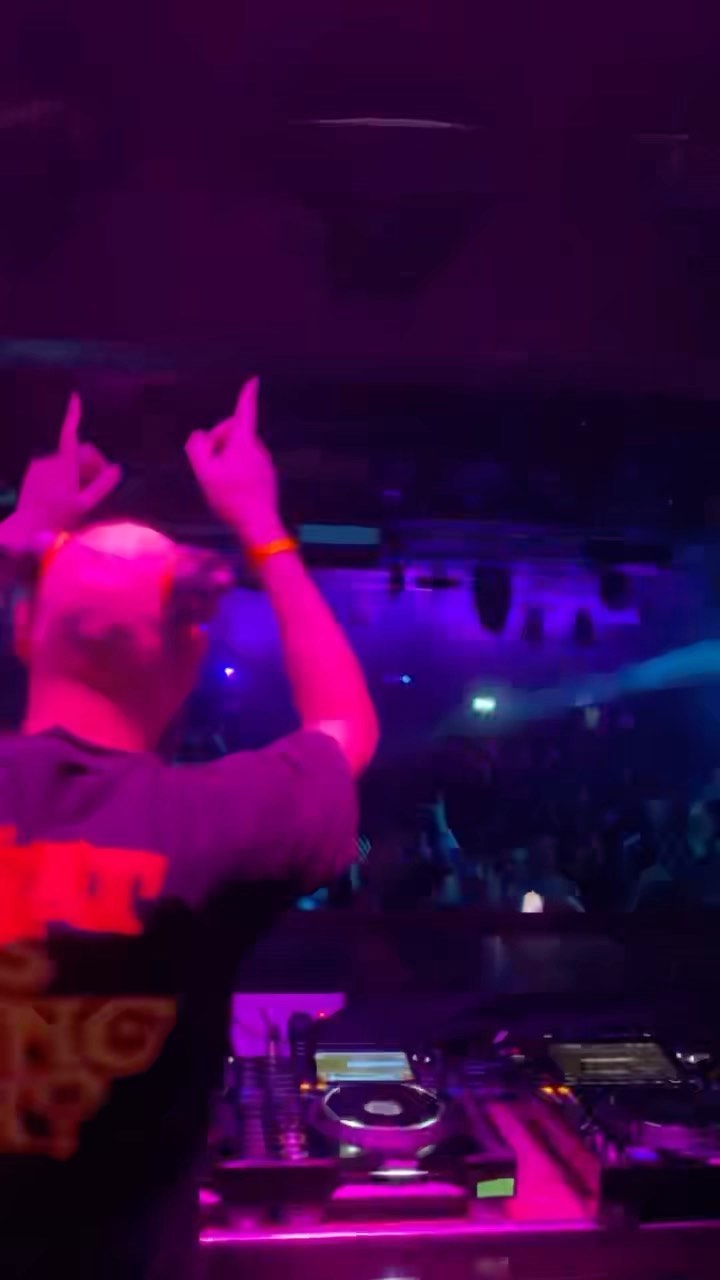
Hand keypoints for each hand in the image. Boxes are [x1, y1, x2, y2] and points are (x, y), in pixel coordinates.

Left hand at [10, 394, 121, 541]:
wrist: (26, 526)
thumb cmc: (57, 517)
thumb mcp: (84, 504)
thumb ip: (103, 485)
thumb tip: (118, 469)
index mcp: (64, 466)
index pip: (70, 434)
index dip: (73, 415)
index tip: (74, 396)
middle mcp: (51, 461)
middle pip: (79, 451)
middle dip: (93, 463)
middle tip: (103, 482)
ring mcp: (41, 465)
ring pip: (68, 460)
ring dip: (80, 470)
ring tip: (84, 492)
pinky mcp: (34, 471)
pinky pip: (56, 466)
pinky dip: (66, 474)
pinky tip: (68, 493)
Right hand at [185, 378, 282, 545]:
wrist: (258, 524)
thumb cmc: (230, 498)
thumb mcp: (204, 472)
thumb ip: (197, 448)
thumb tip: (199, 435)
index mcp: (243, 443)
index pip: (244, 412)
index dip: (247, 395)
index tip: (254, 380)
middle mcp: (257, 449)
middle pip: (234, 433)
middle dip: (218, 441)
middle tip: (207, 464)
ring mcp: (264, 463)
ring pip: (239, 450)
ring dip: (226, 457)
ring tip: (219, 482)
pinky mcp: (267, 477)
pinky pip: (247, 464)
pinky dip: (235, 469)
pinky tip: (231, 490)